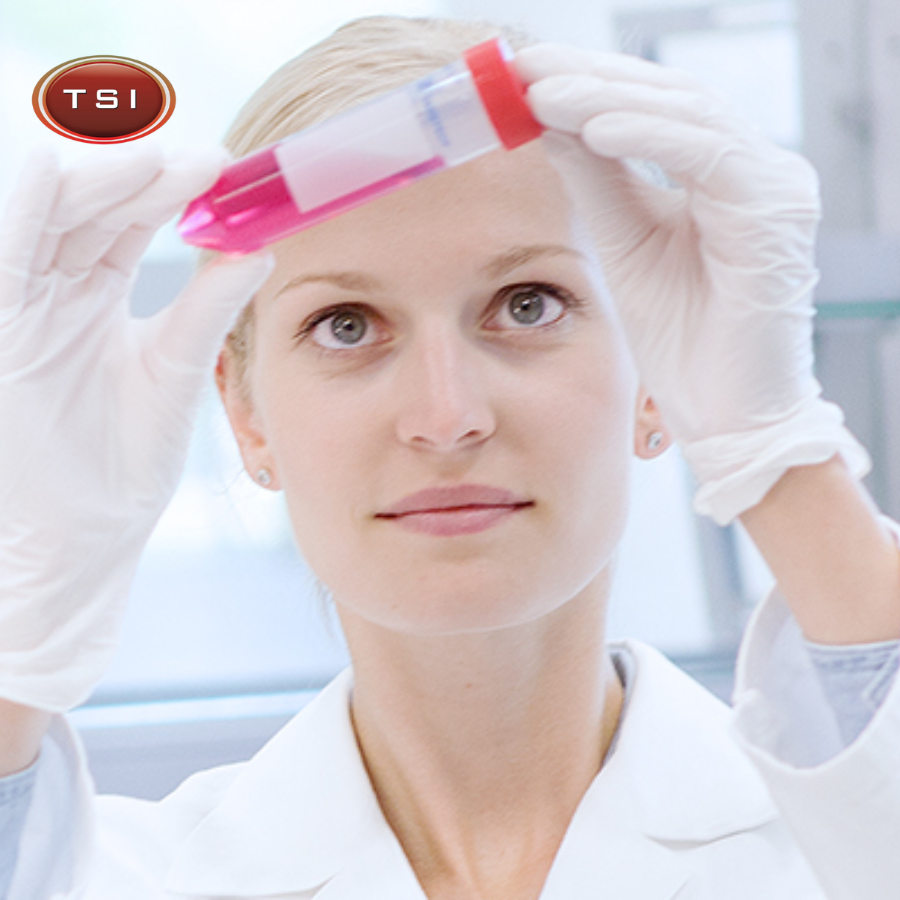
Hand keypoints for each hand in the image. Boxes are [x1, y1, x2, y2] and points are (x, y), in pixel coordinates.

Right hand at [0, 145, 272, 710]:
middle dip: (139, 171)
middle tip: (204, 161)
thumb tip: (262, 247)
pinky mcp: (0, 331)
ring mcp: (18, 306)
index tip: (224, 167)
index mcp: (89, 293)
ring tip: (162, 165)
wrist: (81, 540)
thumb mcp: (173, 372)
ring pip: (44, 213)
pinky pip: (10, 253)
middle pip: (84, 201)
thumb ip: (205, 308)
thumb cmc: (122, 464)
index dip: (165, 183)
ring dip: (100, 180)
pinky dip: (34, 209)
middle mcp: (48, 289)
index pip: (122, 214)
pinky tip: (71, 176)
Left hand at [515, 44, 868, 523]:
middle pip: (669, 98)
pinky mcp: (775, 213)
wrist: (723, 412)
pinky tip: (594, 126)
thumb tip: (549, 118)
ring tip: (543, 90)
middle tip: (523, 65)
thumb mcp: (624, 243)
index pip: (653, 110)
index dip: (589, 85)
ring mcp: (773, 186)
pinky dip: (650, 137)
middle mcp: (755, 170)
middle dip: (591, 78)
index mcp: (720, 177)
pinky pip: (709, 156)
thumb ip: (598, 180)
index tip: (522, 73)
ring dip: (608, 99)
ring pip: (688, 115)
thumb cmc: (681, 340)